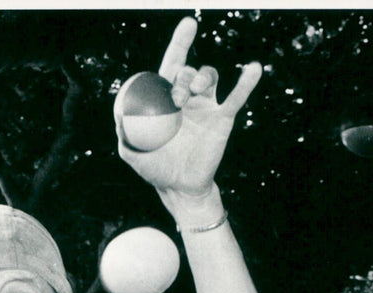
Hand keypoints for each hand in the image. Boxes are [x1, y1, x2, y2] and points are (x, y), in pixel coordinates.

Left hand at [114, 17, 262, 201]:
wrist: (180, 188)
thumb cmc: (156, 169)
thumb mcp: (132, 151)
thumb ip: (123, 131)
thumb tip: (118, 112)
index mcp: (166, 98)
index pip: (173, 63)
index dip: (181, 43)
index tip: (190, 25)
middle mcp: (188, 97)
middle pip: (188, 70)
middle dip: (182, 77)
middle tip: (176, 98)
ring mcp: (207, 106)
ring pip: (209, 76)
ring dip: (202, 76)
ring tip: (194, 92)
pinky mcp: (223, 119)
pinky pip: (236, 97)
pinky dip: (246, 82)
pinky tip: (254, 68)